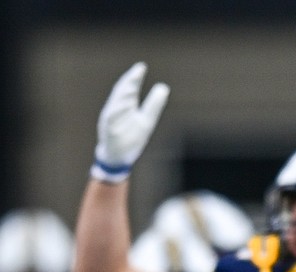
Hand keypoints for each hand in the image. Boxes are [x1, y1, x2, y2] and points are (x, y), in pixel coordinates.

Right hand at [92, 62, 169, 181]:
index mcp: (126, 107)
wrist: (118, 158)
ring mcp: (111, 121)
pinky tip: (124, 105)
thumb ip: (153, 105)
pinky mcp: (109, 133)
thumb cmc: (131, 137)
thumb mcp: (147, 121)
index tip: (142, 66)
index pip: (130, 89)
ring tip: (132, 83)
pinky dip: (116, 113)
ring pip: (115, 105)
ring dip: (123, 94)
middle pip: (122, 93)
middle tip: (138, 71)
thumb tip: (163, 87)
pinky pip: (111, 121)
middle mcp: (116, 111)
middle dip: (129, 82)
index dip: (135, 78)